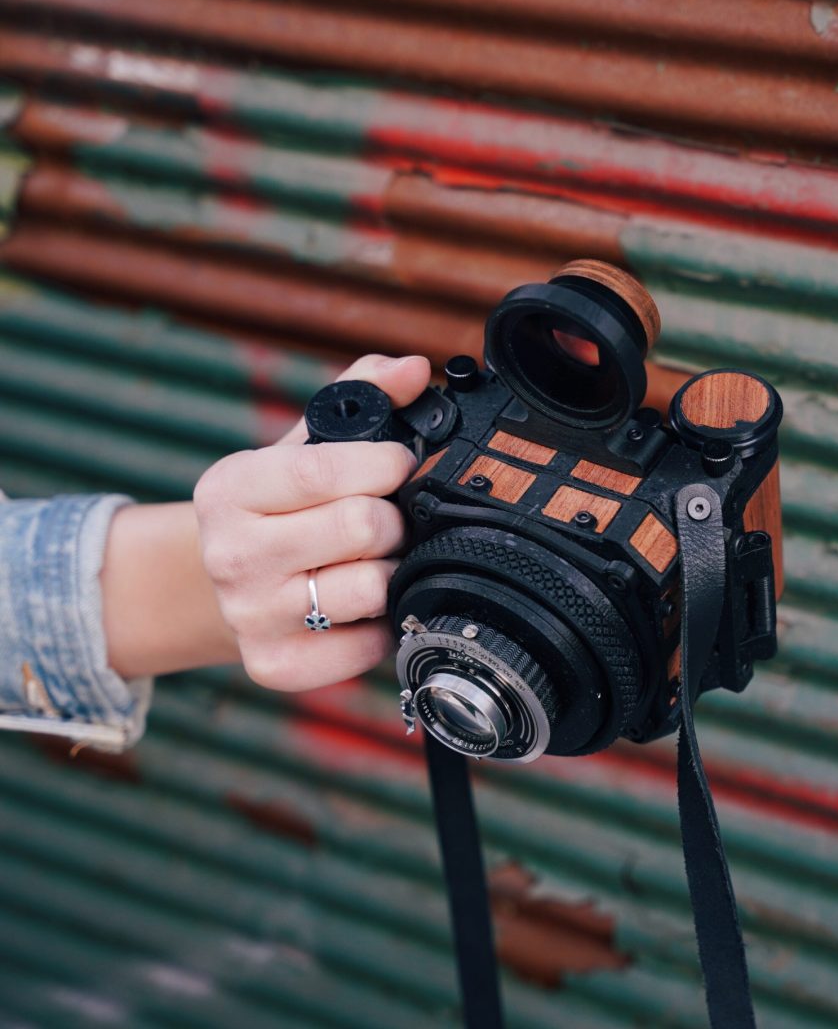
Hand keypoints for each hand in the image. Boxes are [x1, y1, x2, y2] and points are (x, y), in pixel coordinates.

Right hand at [193, 353, 430, 690]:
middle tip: (386, 519)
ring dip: (390, 570)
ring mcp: (250, 615)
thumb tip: (416, 369)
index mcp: (230, 488)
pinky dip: (381, 624)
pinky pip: (368, 645)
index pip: (323, 470)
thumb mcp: (300, 446)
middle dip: (392, 518)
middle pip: (362, 527)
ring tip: (373, 560)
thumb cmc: (276, 509)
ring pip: (372, 587)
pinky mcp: (275, 666)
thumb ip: (361, 393)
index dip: (384, 463)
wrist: (224, 588)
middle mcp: (230, 554)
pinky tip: (361, 606)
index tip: (401, 463)